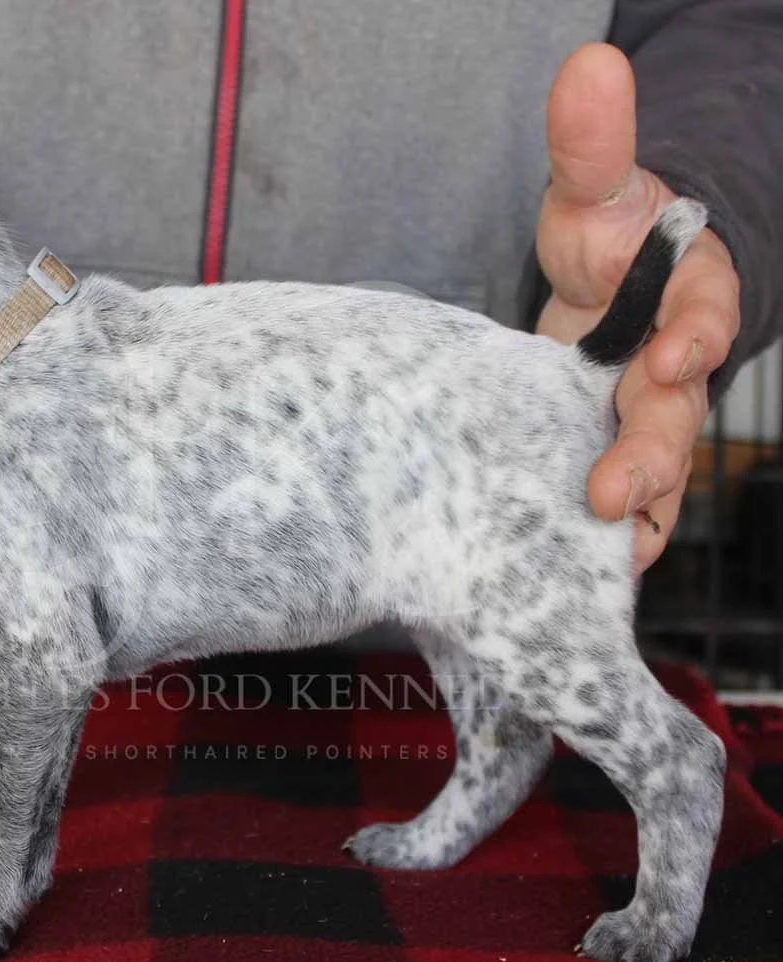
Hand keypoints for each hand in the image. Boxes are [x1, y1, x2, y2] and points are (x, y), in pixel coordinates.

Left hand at [536, 44, 739, 572]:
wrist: (609, 286)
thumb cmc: (607, 236)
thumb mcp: (595, 188)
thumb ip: (594, 142)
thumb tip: (587, 64)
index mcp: (686, 296)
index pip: (703, 311)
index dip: (695, 332)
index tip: (676, 350)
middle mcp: (676, 364)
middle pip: (676, 412)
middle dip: (651, 451)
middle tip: (614, 489)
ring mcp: (646, 414)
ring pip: (655, 466)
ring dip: (635, 508)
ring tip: (603, 548)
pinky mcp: (611, 447)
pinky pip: (628, 500)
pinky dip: (617, 532)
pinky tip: (588, 568)